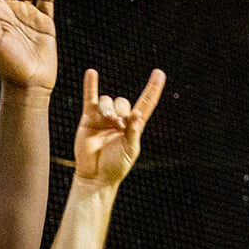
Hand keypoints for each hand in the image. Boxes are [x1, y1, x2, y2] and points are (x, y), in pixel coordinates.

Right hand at [71, 68, 164, 186]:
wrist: (95, 175)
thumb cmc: (115, 166)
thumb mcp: (130, 150)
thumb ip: (134, 132)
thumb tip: (137, 113)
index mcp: (134, 126)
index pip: (146, 103)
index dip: (153, 89)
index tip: (159, 73)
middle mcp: (119, 119)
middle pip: (123, 102)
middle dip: (122, 112)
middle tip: (119, 126)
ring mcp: (103, 118)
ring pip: (108, 101)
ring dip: (109, 108)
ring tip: (108, 120)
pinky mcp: (88, 119)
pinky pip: (90, 98)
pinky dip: (90, 85)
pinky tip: (92, 73)